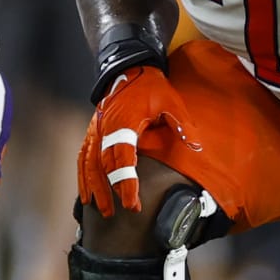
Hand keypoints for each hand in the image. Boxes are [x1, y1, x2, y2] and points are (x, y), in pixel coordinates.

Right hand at [78, 66, 195, 216]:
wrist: (129, 68)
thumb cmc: (151, 86)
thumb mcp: (171, 101)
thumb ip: (182, 125)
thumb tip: (197, 147)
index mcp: (123, 123)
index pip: (122, 158)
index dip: (126, 182)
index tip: (132, 202)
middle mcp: (105, 128)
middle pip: (103, 165)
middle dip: (111, 190)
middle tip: (122, 211)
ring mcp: (95, 130)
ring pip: (89, 164)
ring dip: (94, 188)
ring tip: (103, 210)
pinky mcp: (92, 132)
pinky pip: (83, 158)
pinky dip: (83, 177)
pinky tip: (85, 196)